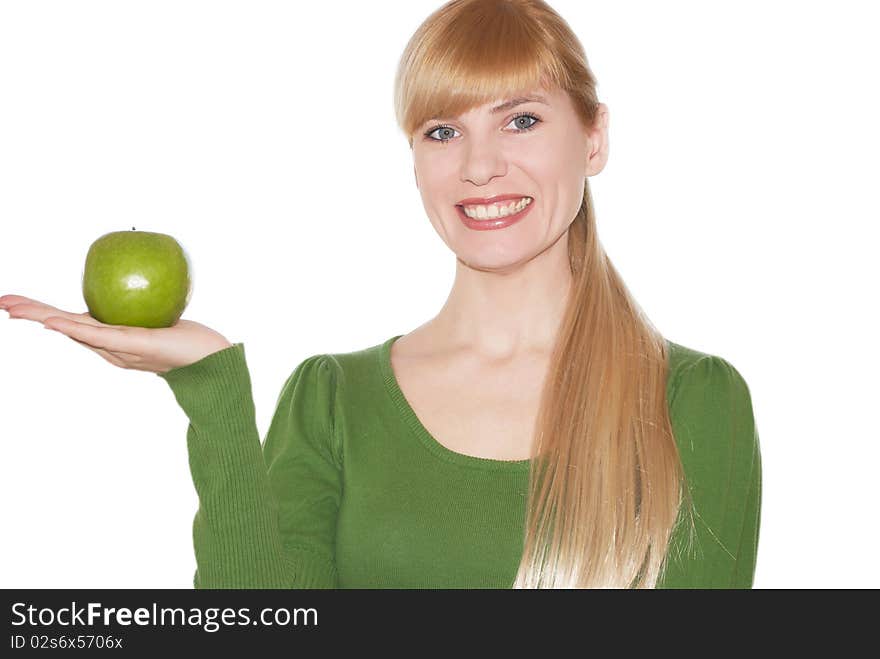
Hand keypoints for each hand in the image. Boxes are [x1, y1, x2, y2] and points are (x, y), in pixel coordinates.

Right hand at [0, 294, 233, 373]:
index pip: (72, 322)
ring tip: (17, 309)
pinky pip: (101, 336)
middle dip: (32, 314)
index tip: (17, 303)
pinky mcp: (134, 347)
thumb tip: (135, 280)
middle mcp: (109, 348)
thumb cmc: (187, 339)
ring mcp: (119, 349)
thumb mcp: (158, 319)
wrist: (210, 361)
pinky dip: (77, 330)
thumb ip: (142, 307)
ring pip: (74, 331)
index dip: (44, 312)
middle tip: (3, 302)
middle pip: (64, 327)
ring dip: (44, 318)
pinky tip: (56, 322)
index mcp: (111, 340)